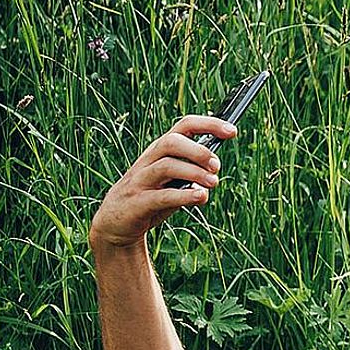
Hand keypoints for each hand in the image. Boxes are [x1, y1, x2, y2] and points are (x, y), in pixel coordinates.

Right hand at [88, 116, 236, 252]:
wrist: (116, 225)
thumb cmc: (150, 199)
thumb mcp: (173, 184)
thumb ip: (192, 176)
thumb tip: (215, 171)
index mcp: (159, 152)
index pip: (183, 127)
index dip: (208, 124)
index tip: (232, 130)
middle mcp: (148, 161)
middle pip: (171, 142)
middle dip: (198, 150)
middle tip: (217, 166)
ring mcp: (140, 181)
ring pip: (166, 166)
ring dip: (194, 172)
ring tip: (213, 183)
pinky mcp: (137, 203)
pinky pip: (161, 196)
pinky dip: (184, 196)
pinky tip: (201, 198)